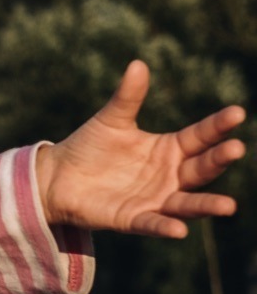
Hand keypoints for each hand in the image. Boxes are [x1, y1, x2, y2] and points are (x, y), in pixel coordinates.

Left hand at [35, 61, 245, 238]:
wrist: (56, 177)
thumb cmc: (89, 147)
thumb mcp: (111, 120)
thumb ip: (127, 97)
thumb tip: (138, 63)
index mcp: (170, 149)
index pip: (201, 136)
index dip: (218, 126)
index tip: (238, 112)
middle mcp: (169, 176)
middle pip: (200, 169)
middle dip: (218, 160)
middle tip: (236, 148)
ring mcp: (154, 199)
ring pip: (187, 203)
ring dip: (206, 204)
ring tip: (228, 205)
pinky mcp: (133, 219)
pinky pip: (153, 224)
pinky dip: (165, 227)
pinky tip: (179, 230)